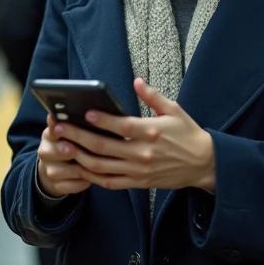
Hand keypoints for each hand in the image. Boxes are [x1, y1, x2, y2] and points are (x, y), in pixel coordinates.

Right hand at [36, 112, 90, 197]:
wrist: (60, 168)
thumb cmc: (73, 143)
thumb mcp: (72, 131)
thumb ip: (75, 122)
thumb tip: (79, 110)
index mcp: (50, 134)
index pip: (50, 131)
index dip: (56, 130)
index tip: (61, 127)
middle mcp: (45, 152)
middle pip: (50, 152)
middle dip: (62, 150)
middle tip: (72, 149)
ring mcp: (50, 170)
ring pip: (59, 171)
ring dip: (76, 169)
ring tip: (92, 166)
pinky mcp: (56, 186)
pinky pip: (68, 186)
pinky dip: (80, 183)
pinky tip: (91, 179)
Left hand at [52, 78, 215, 192]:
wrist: (204, 164)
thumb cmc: (188, 134)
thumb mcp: (174, 110)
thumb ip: (153, 96)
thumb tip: (137, 81)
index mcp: (152, 132)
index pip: (121, 126)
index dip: (101, 120)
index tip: (84, 112)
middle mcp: (143, 153)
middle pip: (103, 146)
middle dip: (77, 137)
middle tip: (59, 128)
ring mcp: (139, 170)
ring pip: (101, 166)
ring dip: (78, 157)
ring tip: (62, 146)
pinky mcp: (138, 183)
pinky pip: (109, 182)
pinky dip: (92, 176)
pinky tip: (79, 166)